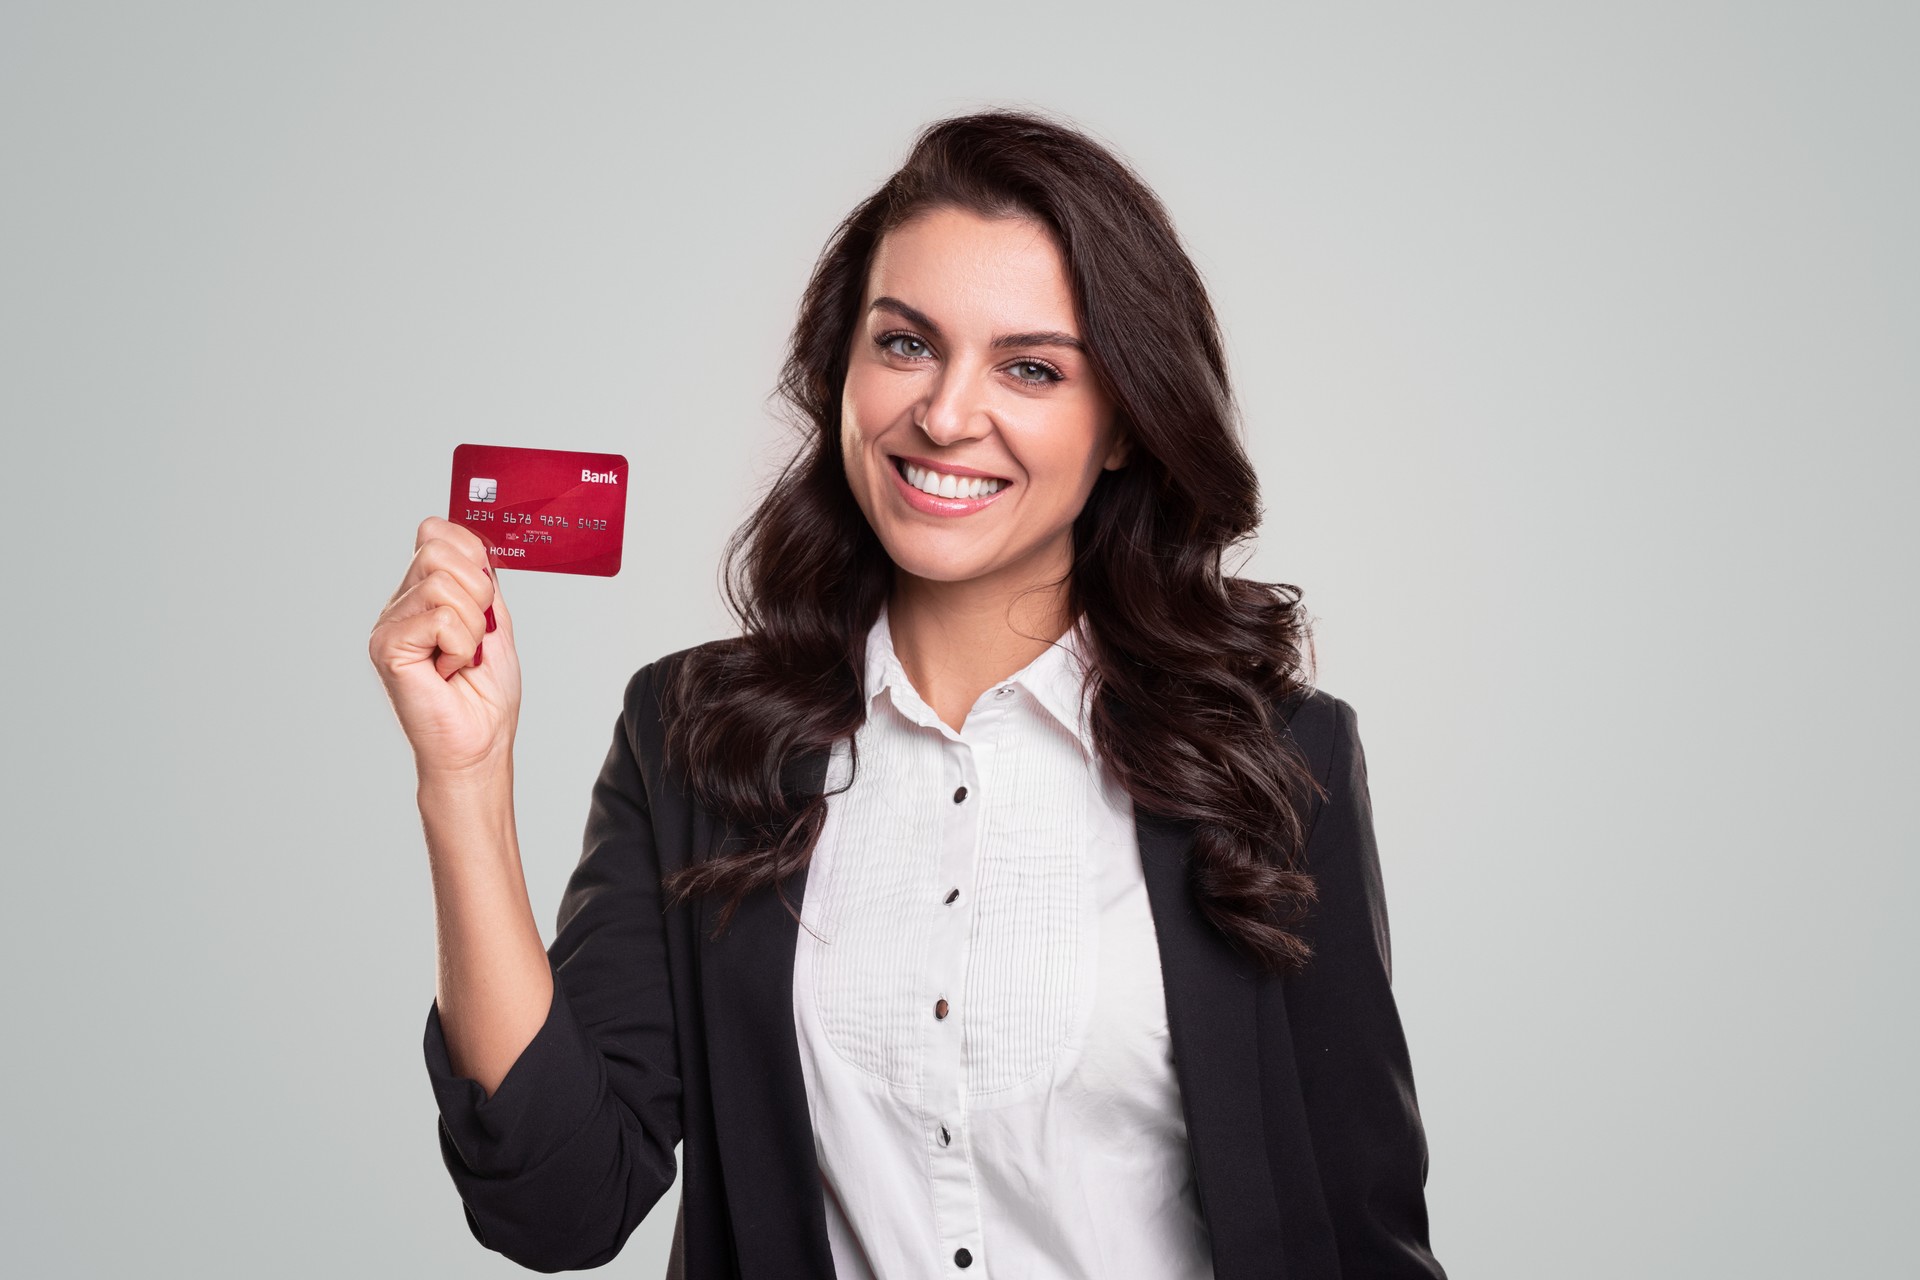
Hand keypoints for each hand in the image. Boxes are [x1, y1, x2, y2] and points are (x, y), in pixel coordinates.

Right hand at [369, 516, 521, 779]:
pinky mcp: (387, 647)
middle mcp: (400, 605)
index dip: (473, 557)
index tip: (485, 601)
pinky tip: (449, 671)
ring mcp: (389, 625)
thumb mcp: (495, 623)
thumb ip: (482, 581)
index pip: (438, 533)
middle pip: (439, 550)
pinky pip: (440, 619)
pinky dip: (461, 646)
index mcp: (422, 595)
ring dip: (472, 626)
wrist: (479, 744)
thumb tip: (470, 543)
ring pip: (441, 582)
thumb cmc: (484, 696)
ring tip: (462, 658)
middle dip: (478, 593)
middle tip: (476, 637)